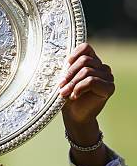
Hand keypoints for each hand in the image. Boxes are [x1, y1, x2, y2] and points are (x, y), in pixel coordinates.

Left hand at [59, 43, 113, 165]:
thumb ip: (67, 67)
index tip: (64, 65)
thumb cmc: (68, 98)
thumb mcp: (66, 80)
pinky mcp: (109, 88)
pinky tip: (74, 96)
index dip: (74, 54)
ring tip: (64, 94)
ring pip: (87, 71)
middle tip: (60, 86)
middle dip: (70, 74)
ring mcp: (108, 77)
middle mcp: (103, 68)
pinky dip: (79, 88)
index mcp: (93, 62)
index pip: (86, 48)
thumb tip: (57, 58)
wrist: (74, 117)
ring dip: (72, 83)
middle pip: (85, 60)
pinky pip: (92, 81)